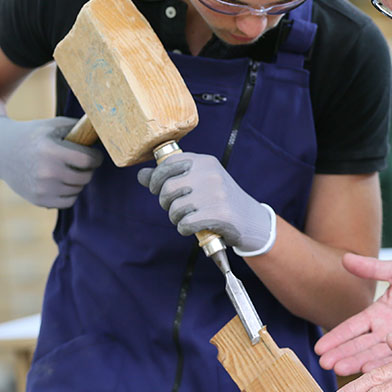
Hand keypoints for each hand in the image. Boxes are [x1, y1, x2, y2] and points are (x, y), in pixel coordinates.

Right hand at [0, 115, 102, 208]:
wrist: (1, 152)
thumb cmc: (33, 135)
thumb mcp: (53, 125)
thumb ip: (78, 128)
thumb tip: (103, 131)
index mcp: (51, 150)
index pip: (88, 160)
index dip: (95, 157)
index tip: (94, 155)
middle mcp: (46, 171)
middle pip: (85, 176)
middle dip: (87, 169)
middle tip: (82, 163)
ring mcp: (42, 188)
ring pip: (78, 189)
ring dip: (78, 181)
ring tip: (68, 170)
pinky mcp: (39, 200)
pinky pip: (68, 201)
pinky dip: (69, 193)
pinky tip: (62, 182)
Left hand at [137, 152, 273, 253]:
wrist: (251, 219)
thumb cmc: (219, 199)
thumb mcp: (199, 182)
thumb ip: (170, 177)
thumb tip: (141, 175)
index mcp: (204, 162)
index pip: (167, 164)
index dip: (156, 179)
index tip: (157, 189)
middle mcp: (210, 174)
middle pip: (167, 188)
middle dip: (165, 203)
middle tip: (175, 209)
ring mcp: (216, 194)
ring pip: (175, 208)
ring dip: (175, 218)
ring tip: (186, 219)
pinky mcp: (219, 214)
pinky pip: (185, 224)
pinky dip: (184, 229)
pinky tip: (192, 228)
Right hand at [315, 254, 391, 374]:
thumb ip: (374, 267)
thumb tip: (345, 257)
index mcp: (378, 314)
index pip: (352, 328)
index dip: (336, 337)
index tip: (319, 347)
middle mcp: (386, 333)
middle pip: (359, 346)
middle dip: (341, 354)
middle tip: (324, 363)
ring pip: (375, 356)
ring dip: (357, 363)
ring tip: (340, 369)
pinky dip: (384, 365)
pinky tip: (370, 370)